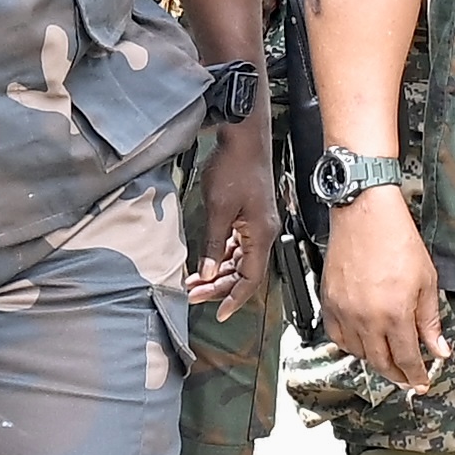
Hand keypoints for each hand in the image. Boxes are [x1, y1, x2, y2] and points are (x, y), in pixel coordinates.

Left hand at [187, 133, 277, 315]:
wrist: (244, 139)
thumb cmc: (235, 168)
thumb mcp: (218, 210)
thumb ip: (212, 244)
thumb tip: (206, 272)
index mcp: (260, 235)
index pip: (250, 278)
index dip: (235, 298)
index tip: (220, 315)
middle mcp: (262, 233)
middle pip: (244, 272)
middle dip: (219, 287)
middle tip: (192, 294)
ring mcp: (256, 225)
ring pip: (238, 260)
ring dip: (217, 272)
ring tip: (193, 281)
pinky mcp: (248, 217)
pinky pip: (236, 246)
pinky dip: (220, 257)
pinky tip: (204, 262)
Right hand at [321, 188, 444, 391]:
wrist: (365, 215)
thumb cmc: (398, 240)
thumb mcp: (426, 281)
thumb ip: (430, 321)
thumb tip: (439, 350)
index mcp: (394, 314)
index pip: (406, 359)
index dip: (416, 375)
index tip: (422, 382)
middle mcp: (366, 319)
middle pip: (380, 362)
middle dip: (397, 374)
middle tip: (408, 378)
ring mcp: (344, 312)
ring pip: (358, 352)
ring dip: (375, 360)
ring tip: (389, 359)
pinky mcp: (329, 303)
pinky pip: (337, 337)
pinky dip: (351, 345)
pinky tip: (363, 342)